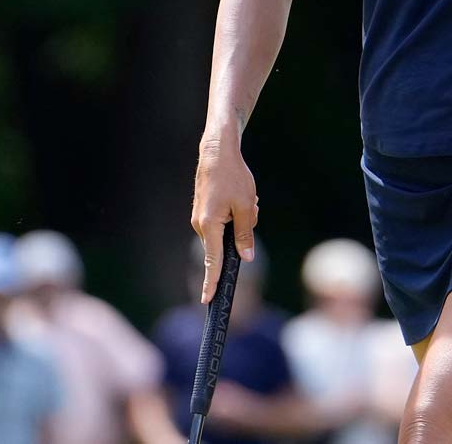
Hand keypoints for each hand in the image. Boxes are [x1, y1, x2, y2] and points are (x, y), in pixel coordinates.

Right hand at [191, 129, 257, 303]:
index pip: (213, 261)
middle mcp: (200, 224)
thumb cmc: (233, 177)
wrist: (217, 152)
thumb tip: (245, 257)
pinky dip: (234, 215)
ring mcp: (200, 218)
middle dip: (241, 235)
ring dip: (240, 221)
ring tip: (246, 199)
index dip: (212, 282)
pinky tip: (239, 197)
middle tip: (252, 208)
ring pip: (226, 232)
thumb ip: (245, 234)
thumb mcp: (247, 206)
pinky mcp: (203, 212)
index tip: (208, 299)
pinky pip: (222, 223)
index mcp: (210, 225)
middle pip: (225, 245)